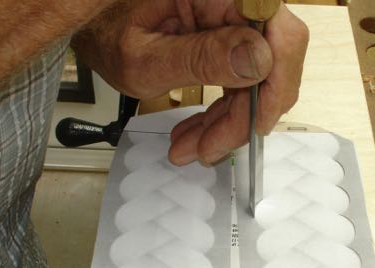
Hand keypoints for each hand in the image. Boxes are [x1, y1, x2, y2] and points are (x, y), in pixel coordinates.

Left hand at [76, 0, 307, 165]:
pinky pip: (242, 82)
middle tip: (211, 147)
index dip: (274, 86)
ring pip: (258, 81)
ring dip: (230, 122)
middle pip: (272, 63)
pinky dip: (222, 114)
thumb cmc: (108, 32)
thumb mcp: (145, 57)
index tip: (254, 125)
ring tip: (195, 147)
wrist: (96, 27)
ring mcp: (233, 22)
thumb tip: (257, 61)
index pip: (278, 35)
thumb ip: (200, 59)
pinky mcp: (230, 40)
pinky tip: (199, 132)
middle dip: (243, 116)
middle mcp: (234, 1)